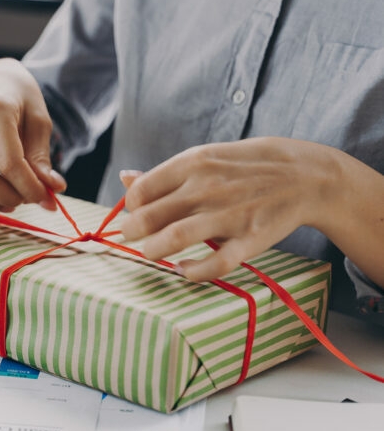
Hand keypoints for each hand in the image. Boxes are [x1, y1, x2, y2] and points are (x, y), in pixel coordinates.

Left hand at [120, 137, 337, 281]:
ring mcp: (229, 214)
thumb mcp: (205, 157)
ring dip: (153, 252)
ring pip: (174, 238)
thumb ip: (164, 173)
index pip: (142, 191)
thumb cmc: (246, 167)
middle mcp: (207, 187)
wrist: (306, 175)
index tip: (135, 216)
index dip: (130, 208)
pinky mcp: (250, 239)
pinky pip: (216, 263)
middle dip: (132, 233)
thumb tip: (125, 178)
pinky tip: (184, 271)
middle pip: (150, 217)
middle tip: (133, 239)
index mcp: (193, 163)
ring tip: (152, 254)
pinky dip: (194, 272)